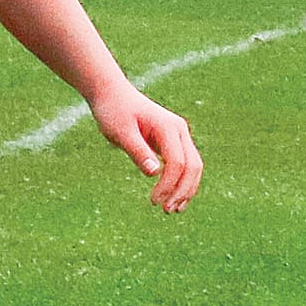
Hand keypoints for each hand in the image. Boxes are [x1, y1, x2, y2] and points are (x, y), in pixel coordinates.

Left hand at [89, 81, 201, 211]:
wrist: (112, 94)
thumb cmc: (113, 112)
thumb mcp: (120, 132)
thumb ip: (137, 151)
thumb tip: (154, 173)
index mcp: (168, 127)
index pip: (177, 161)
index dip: (168, 184)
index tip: (154, 201)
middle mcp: (179, 130)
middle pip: (193, 165)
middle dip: (183, 190)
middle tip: (167, 211)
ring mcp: (179, 136)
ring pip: (194, 167)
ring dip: (186, 190)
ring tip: (172, 210)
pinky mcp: (173, 142)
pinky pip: (185, 165)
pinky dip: (183, 183)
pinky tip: (173, 199)